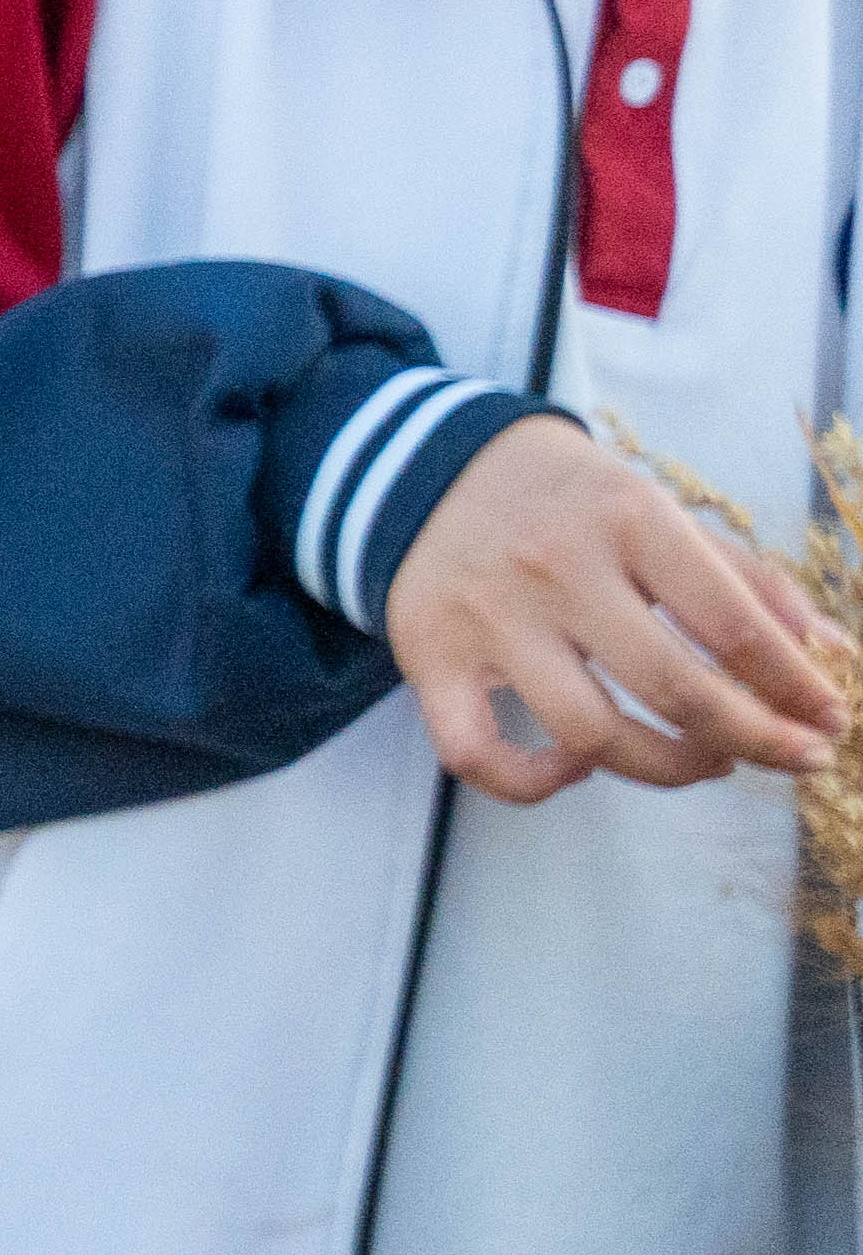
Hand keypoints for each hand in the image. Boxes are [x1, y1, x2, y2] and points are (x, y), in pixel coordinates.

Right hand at [383, 417, 846, 804]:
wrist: (436, 471)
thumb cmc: (575, 502)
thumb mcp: (664, 514)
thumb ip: (748, 582)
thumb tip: (832, 655)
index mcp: (627, 518)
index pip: (729, 622)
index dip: (794, 685)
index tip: (829, 719)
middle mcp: (555, 568)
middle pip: (672, 688)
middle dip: (756, 739)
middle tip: (796, 758)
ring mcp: (488, 620)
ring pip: (588, 733)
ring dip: (669, 769)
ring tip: (708, 763)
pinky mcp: (432, 660)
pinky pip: (476, 753)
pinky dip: (532, 784)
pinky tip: (576, 769)